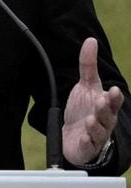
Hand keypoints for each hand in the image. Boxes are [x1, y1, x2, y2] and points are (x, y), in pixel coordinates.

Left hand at [61, 37, 123, 165]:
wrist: (74, 137)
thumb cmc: (84, 110)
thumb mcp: (86, 86)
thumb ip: (88, 65)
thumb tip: (90, 40)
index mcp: (106, 105)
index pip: (113, 101)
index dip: (114, 97)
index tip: (112, 90)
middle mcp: (105, 120)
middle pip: (108, 115)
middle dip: (106, 109)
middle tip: (101, 102)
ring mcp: (97, 134)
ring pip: (100, 130)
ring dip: (96, 125)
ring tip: (91, 119)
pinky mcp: (87, 146)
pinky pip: (89, 145)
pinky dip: (87, 141)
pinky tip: (84, 137)